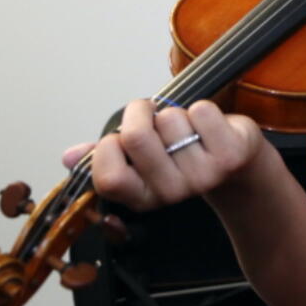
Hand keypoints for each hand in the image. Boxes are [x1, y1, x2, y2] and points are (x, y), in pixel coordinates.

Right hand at [65, 99, 264, 211]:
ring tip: (187, 127)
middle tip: (150, 113)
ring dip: (176, 113)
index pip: (109, 177)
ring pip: (170, 119)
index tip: (120, 137)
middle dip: (139, 112)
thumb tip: (68, 157)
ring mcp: (203, 176)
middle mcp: (172, 193)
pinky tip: (210, 126)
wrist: (237, 167)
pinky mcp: (230, 155)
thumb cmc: (184, 155)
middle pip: (137, 137)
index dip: (109, 146)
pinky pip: (202, 112)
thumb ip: (106, 157)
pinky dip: (203, 108)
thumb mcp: (144, 161)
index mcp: (143, 197)